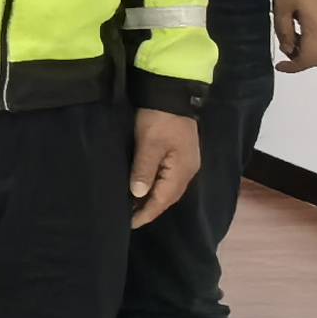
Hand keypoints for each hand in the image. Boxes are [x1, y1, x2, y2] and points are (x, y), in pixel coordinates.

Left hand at [129, 109, 203, 226]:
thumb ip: (144, 170)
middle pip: (168, 197)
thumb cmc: (159, 119)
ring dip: (152, 198)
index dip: (147, 213)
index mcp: (182, 171)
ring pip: (168, 188)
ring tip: (133, 207)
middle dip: (149, 209)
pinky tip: (143, 188)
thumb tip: (138, 194)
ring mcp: (185, 162)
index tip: (131, 224)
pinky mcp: (179, 155)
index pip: (163, 200)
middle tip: (129, 218)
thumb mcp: (148, 143)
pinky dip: (155, 186)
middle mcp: (187, 170)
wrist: (171, 93)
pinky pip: (167, 178)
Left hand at [274, 0, 316, 72]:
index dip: (293, 67)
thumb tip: (289, 49)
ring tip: (296, 35)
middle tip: (287, 47)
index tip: (280, 65)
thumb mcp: (282, 6)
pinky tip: (309, 26)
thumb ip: (284, 31)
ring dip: (314, 49)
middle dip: (303, 59)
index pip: (308, 60)